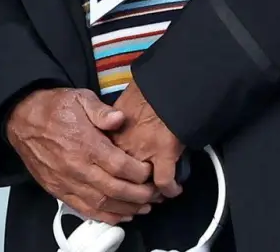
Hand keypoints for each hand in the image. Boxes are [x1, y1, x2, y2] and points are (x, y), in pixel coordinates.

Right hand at [5, 88, 158, 223]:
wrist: (21, 118)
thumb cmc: (53, 107)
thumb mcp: (79, 97)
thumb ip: (101, 110)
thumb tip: (119, 119)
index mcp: (85, 143)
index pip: (121, 166)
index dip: (141, 173)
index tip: (150, 171)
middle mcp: (77, 166)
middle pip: (116, 189)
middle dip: (140, 194)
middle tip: (153, 193)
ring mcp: (66, 181)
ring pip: (102, 203)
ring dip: (126, 208)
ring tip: (143, 207)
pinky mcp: (57, 189)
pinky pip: (84, 209)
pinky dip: (105, 216)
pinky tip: (120, 215)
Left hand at [111, 80, 184, 198]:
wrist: (164, 85)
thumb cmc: (141, 93)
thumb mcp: (113, 105)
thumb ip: (105, 123)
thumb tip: (106, 134)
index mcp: (109, 136)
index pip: (105, 165)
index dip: (113, 176)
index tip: (120, 181)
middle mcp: (123, 147)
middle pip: (122, 179)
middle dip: (132, 190)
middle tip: (141, 195)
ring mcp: (143, 152)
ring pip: (142, 184)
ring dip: (150, 192)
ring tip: (156, 195)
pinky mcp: (164, 153)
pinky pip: (164, 181)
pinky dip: (170, 189)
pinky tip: (174, 190)